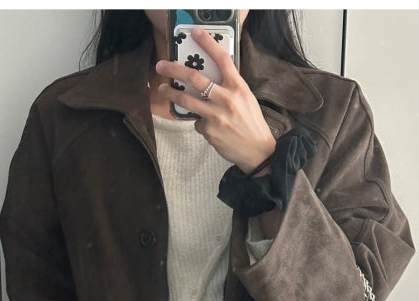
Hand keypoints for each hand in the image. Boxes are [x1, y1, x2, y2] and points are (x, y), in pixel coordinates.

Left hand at [155, 25, 275, 173]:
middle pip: (195, 78)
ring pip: (187, 100)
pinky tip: (209, 128)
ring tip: (163, 89)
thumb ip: (230, 87)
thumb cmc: (252, 123)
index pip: (222, 59)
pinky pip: (197, 122)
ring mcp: (216, 116)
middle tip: (162, 66)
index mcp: (238, 87)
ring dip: (171, 93)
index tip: (195, 33)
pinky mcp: (209, 131)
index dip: (208, 43)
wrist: (257, 150)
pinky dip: (199, 122)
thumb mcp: (246, 98)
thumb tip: (210, 77)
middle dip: (174, 70)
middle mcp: (226, 99)